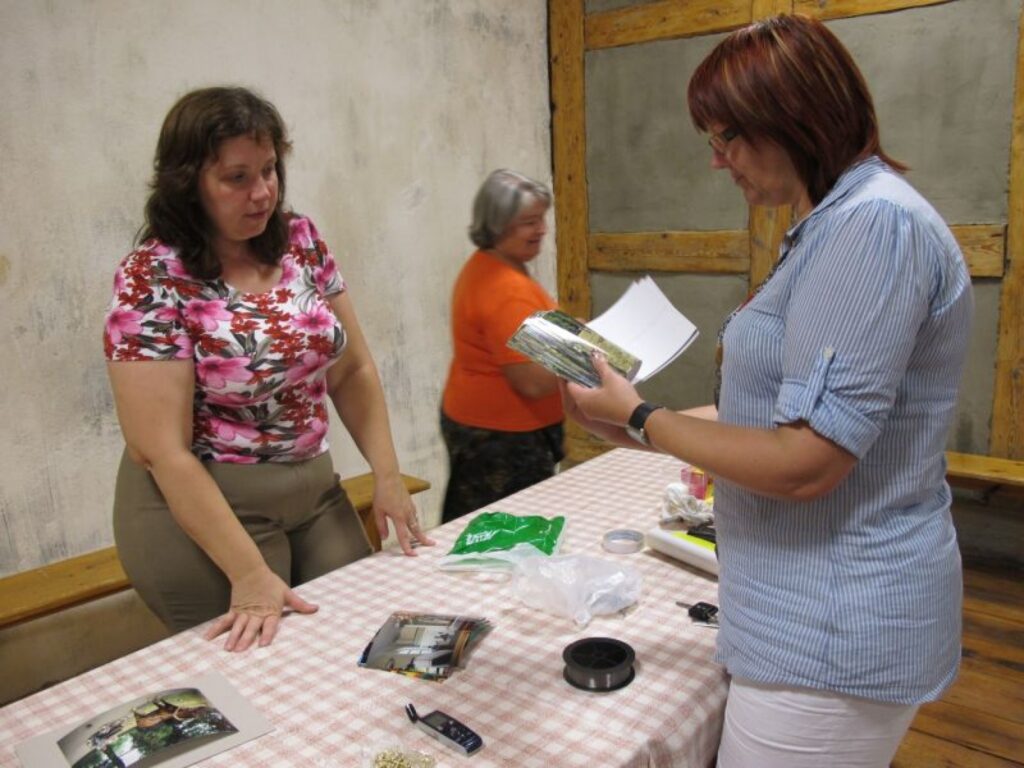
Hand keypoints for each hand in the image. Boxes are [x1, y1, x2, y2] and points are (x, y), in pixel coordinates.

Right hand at [203, 566, 317, 651]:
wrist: (251, 571)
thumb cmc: (271, 583)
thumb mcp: (287, 593)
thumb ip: (299, 604)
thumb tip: (315, 609)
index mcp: (270, 611)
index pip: (269, 624)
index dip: (267, 633)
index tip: (264, 644)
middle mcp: (256, 614)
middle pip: (250, 627)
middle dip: (246, 639)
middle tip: (241, 651)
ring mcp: (243, 613)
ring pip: (236, 626)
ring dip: (232, 637)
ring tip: (228, 649)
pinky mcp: (233, 610)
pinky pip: (224, 621)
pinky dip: (215, 629)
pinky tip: (208, 638)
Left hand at [372, 473, 434, 555]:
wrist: (389, 477)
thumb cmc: (382, 493)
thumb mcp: (378, 511)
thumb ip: (381, 526)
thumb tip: (385, 538)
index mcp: (399, 517)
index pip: (404, 536)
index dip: (407, 547)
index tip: (412, 555)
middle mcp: (407, 513)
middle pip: (417, 530)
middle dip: (424, 539)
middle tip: (432, 545)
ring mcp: (410, 507)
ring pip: (416, 522)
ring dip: (419, 531)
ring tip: (423, 538)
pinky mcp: (410, 502)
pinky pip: (415, 515)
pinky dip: (415, 521)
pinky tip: (414, 522)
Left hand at [564, 353, 643, 428]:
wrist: (636, 416)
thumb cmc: (621, 396)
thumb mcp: (611, 378)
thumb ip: (601, 366)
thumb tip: (594, 355)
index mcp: (582, 398)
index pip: (569, 385)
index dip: (569, 375)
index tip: (570, 365)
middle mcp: (583, 407)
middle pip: (574, 393)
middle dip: (576, 381)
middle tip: (578, 369)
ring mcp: (591, 414)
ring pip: (582, 399)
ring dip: (583, 389)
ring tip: (588, 376)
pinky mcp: (599, 417)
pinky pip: (589, 404)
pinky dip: (590, 395)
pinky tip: (597, 387)